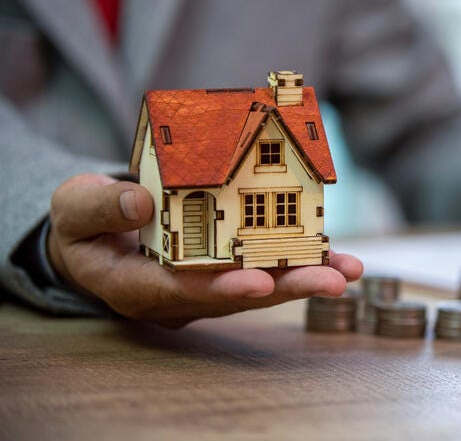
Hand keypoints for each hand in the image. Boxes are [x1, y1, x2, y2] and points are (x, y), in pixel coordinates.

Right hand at [47, 173, 362, 327]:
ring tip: (347, 270)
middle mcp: (177, 295)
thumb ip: (97, 205)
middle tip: (330, 281)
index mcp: (134, 285)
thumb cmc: (84, 222)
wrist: (99, 234)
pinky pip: (263, 268)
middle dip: (285, 288)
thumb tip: (139, 203)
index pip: (178, 292)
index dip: (219, 288)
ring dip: (304, 277)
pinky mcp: (223, 271)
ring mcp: (203, 287)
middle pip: (234, 297)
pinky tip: (336, 255)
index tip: (258, 282)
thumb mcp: (73, 206)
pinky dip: (298, 260)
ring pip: (258, 287)